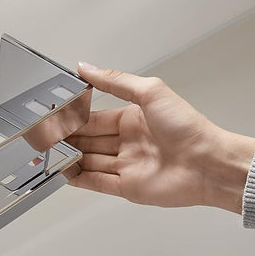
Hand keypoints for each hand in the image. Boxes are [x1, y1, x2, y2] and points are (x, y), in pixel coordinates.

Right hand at [67, 63, 254, 212]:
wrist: (208, 164)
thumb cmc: (188, 128)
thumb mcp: (150, 92)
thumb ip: (115, 81)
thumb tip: (87, 68)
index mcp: (133, 119)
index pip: (95, 118)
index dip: (75, 118)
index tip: (56, 116)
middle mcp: (129, 142)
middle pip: (90, 140)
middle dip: (69, 138)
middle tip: (46, 136)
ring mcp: (127, 166)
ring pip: (90, 161)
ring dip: (71, 158)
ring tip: (50, 154)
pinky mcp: (128, 187)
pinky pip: (97, 182)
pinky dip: (79, 179)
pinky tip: (64, 173)